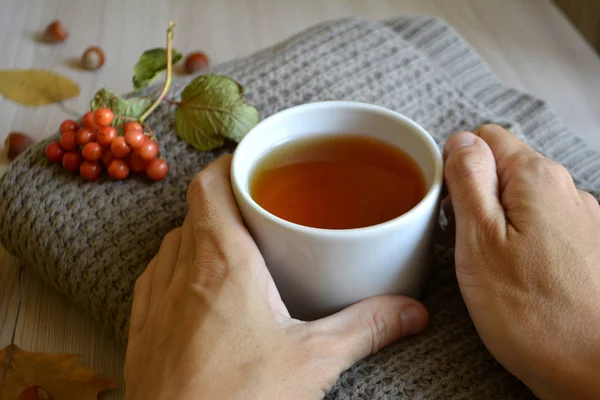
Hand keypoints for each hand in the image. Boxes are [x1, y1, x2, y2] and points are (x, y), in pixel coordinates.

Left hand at [124, 155, 428, 399]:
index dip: (229, 165)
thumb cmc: (236, 398)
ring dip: (202, 235)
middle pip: (197, 210)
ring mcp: (155, 296)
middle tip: (261, 211)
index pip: (210, 185)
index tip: (254, 165)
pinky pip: (158, 275)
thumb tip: (410, 311)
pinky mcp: (143, 326)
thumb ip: (365, 327)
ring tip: (237, 250)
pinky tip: (204, 294)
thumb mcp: (313, 359)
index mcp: (222, 261)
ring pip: (175, 240)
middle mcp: (181, 269)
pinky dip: (181, 269)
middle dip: (227, 202)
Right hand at [444, 124, 599, 399]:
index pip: (484, 138)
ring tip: (490, 265)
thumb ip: (468, 179)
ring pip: (521, 199)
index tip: (449, 206)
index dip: (457, 167)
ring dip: (497, 221)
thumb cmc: (532, 313)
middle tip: (465, 242)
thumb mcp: (479, 239)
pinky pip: (540, 226)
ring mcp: (580, 218)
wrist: (593, 371)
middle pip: (504, 168)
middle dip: (475, 196)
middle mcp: (566, 190)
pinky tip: (516, 276)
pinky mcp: (585, 246)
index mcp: (536, 178)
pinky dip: (520, 241)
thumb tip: (460, 141)